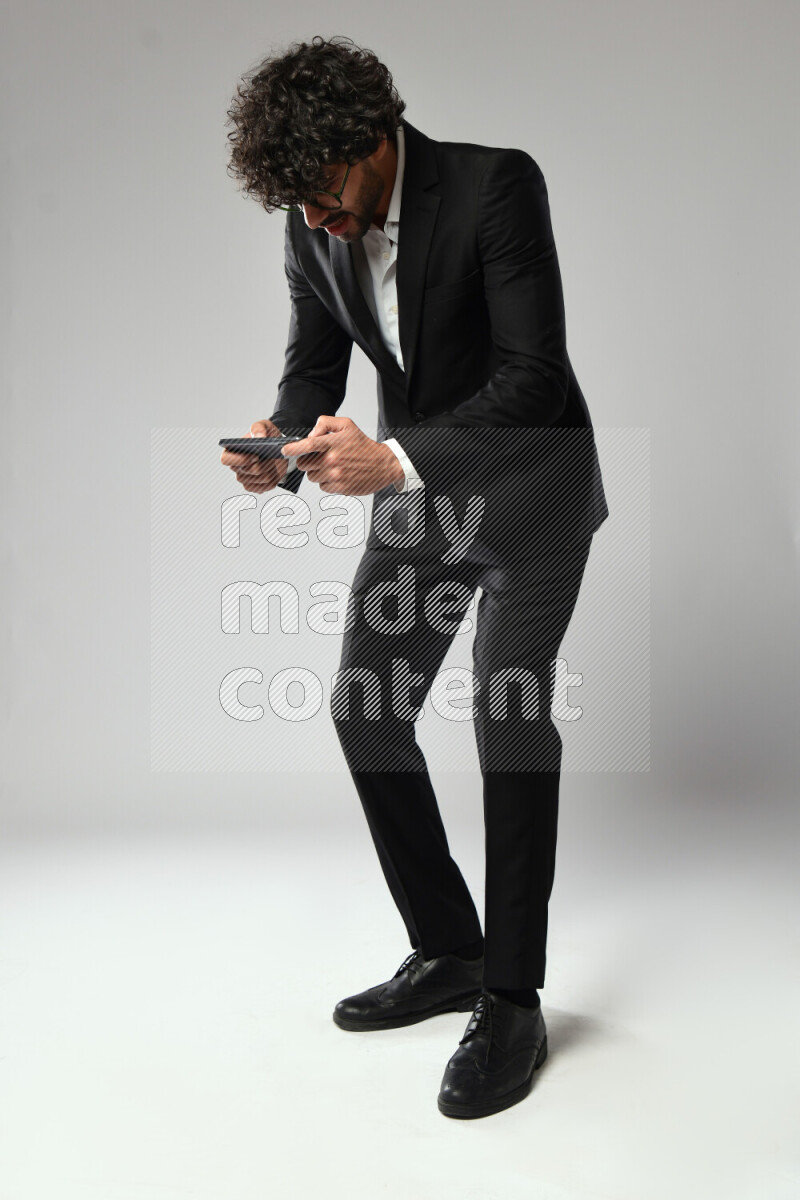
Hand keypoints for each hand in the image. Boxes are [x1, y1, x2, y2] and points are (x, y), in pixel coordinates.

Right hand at [219, 419, 288, 493]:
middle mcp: (235, 467)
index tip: (256, 455)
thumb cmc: (266, 437)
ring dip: (271, 470)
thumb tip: (259, 437)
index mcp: (231, 452)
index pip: (226, 460)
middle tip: (272, 456)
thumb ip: (258, 428)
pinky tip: (275, 470)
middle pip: (247, 471)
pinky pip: (266, 486)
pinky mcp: (255, 487)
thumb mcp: (263, 426)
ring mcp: (244, 479)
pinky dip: (274, 478)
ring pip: (261, 479)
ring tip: (274, 461)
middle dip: (263, 464)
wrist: (277, 448)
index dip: (240, 460)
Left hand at [282, 415, 404, 495]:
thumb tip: (310, 435)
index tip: (284, 451)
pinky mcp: (339, 488)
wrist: (383, 464)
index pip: (307, 445)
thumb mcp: (347, 425)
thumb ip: (325, 423)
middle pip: (304, 464)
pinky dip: (326, 482)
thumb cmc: (363, 445)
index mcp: (333, 443)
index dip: (292, 449)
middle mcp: (333, 460)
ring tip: (332, 466)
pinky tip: (338, 475)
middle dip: (308, 461)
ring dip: (317, 472)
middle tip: (320, 457)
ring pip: (312, 477)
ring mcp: (336, 475)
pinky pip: (322, 487)